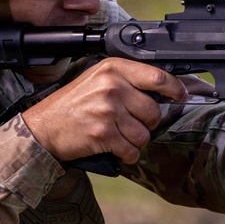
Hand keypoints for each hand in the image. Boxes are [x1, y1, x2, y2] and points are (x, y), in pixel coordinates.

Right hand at [22, 58, 188, 163]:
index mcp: (113, 69)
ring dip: (136, 141)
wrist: (43, 127)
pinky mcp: (103, 134)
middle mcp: (112, 87)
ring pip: (145, 134)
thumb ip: (126, 80)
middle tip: (131, 124)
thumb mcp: (97, 79)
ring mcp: (108, 110)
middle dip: (148, 123)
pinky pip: (132, 150)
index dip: (175, 89)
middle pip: (154, 111)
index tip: (181, 96)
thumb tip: (162, 92)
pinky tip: (115, 148)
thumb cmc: (71, 105)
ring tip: (119, 136)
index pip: (157, 76)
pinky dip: (127, 154)